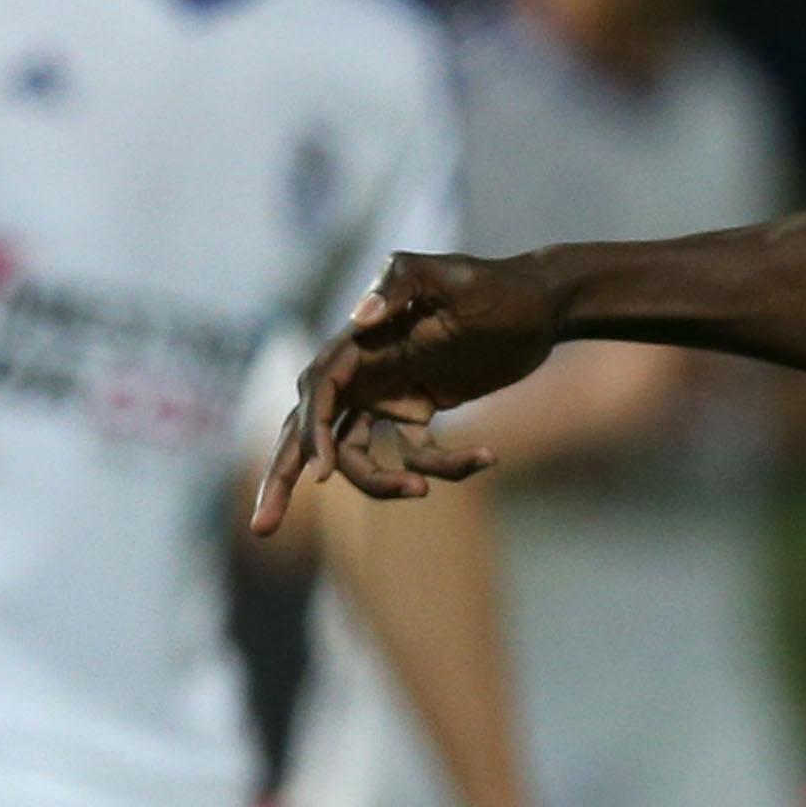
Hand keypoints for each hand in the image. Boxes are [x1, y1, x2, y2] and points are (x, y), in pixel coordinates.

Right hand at [252, 253, 562, 532]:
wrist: (545, 304)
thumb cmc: (498, 287)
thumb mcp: (450, 278)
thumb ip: (399, 287)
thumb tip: (358, 320)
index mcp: (362, 342)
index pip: (318, 393)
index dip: (313, 433)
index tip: (324, 472)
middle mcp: (365, 370)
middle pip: (309, 430)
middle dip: (283, 477)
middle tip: (260, 528)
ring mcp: (388, 393)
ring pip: (357, 455)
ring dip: (381, 484)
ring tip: (421, 492)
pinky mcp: (418, 409)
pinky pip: (412, 455)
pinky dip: (442, 467)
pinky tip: (487, 457)